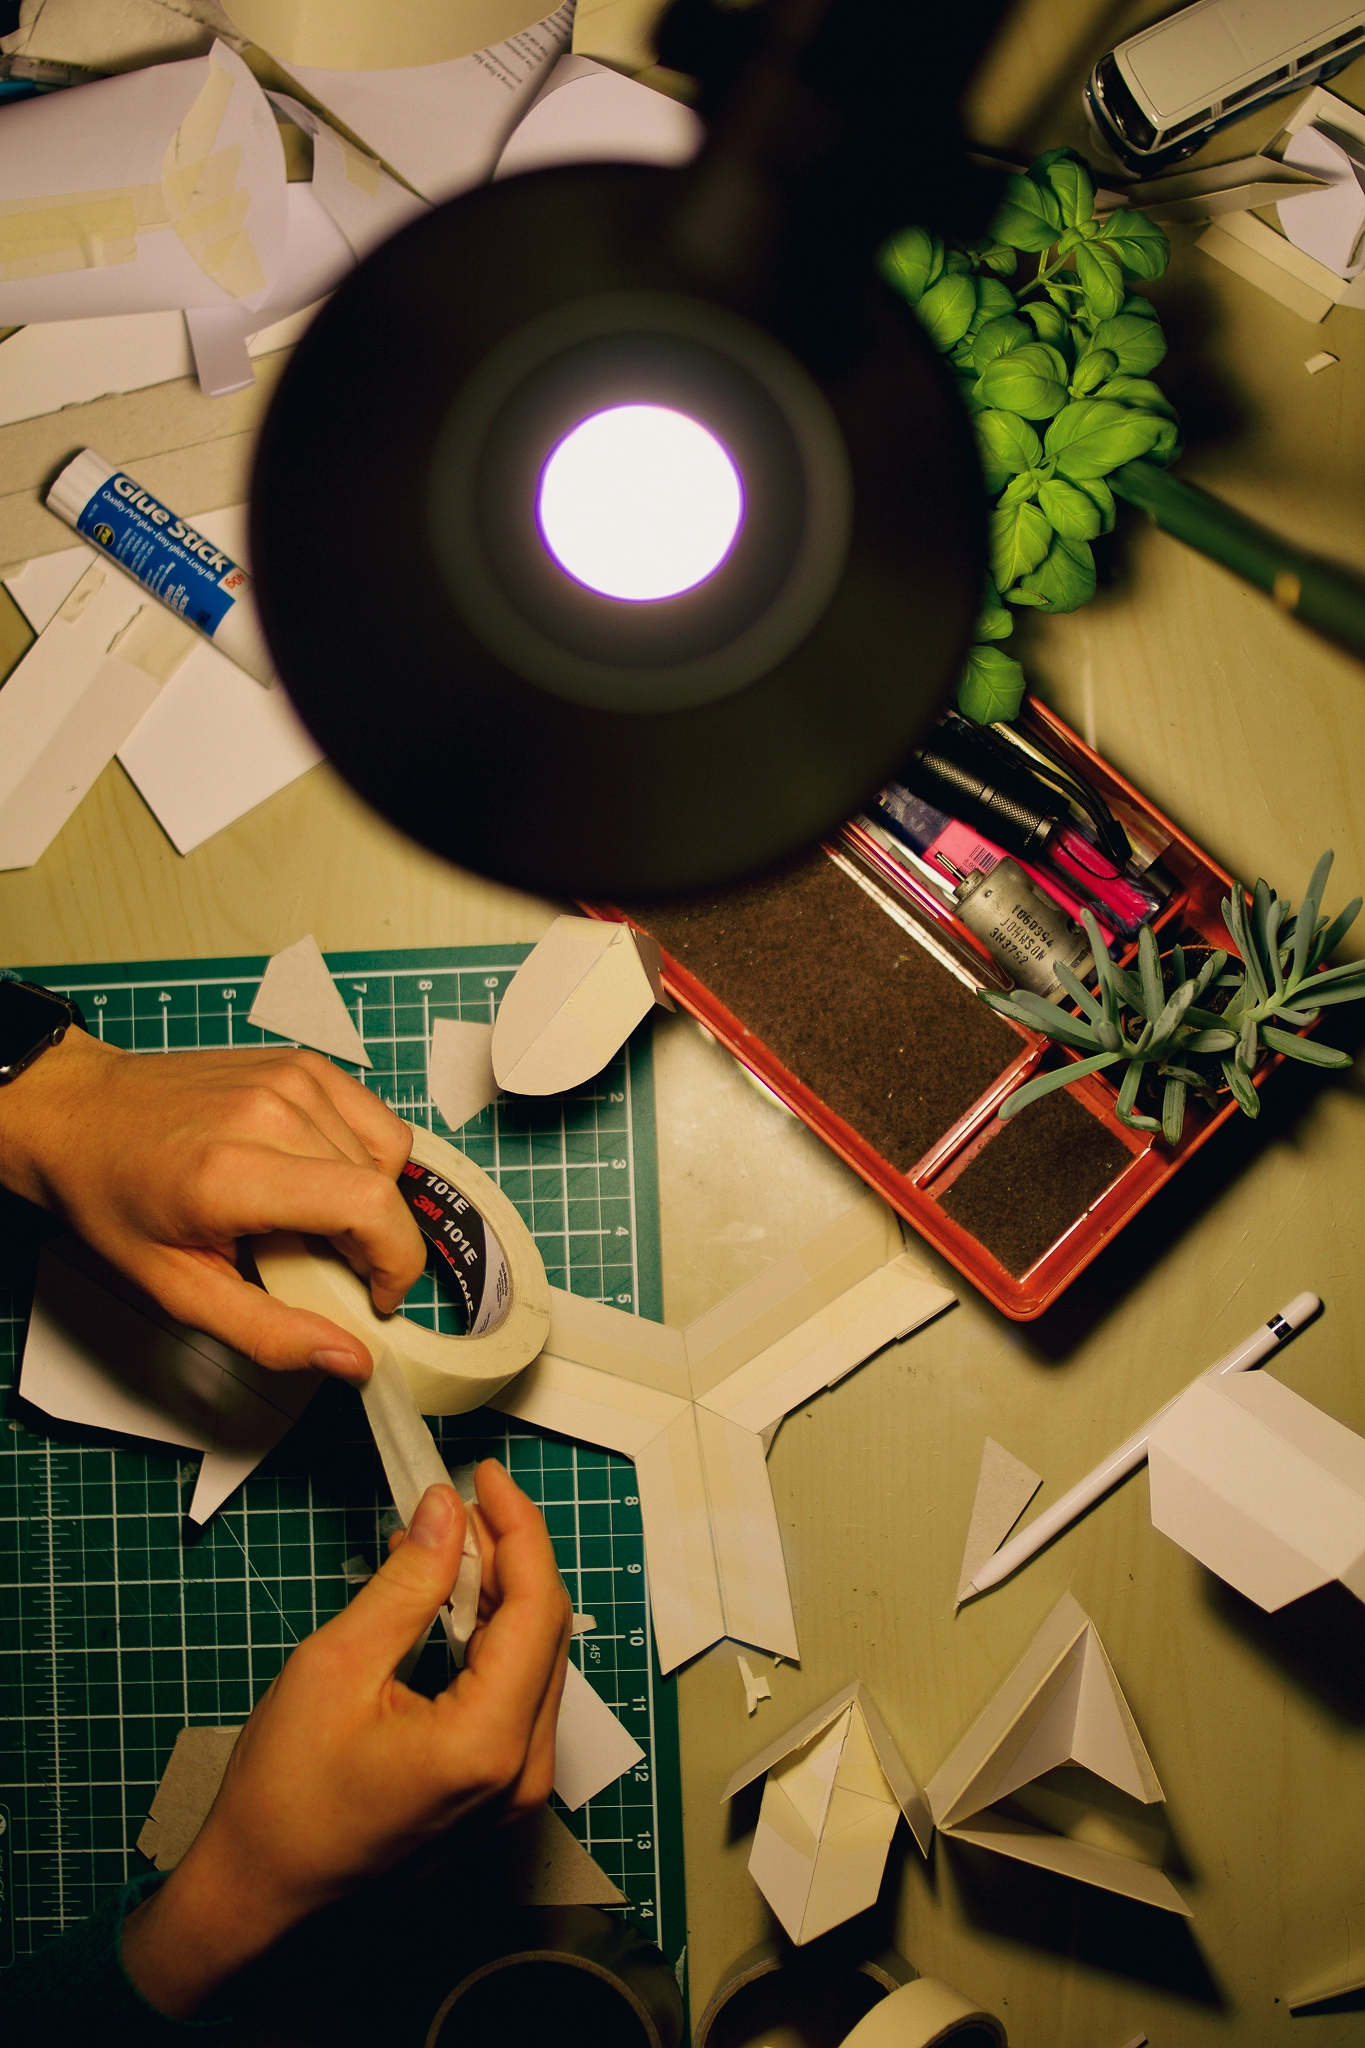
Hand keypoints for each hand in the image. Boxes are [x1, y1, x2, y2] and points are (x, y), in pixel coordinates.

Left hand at [0, 1027, 425, 1379]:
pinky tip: (318, 1175)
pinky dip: (366, 1157)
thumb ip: (269, 1333)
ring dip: (367, 1200)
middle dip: (372, 1243)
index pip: (368, 1206)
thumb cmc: (116, 1199)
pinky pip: (375, 1120)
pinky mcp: (302, 1062)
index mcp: (234, 1171)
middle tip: (319, 1263)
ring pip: (387, 1155)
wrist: (79, 1115)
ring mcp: (290, 1077)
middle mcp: (270, 1111)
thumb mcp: (179, 1290)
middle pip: (382, 1188)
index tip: (378, 1296)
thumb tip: (348, 1359)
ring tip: (307, 1217)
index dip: (397, 1262)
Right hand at [122, 1460, 570, 2018]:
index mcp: (488, 1742)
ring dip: (499, 1594)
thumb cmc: (284, 1795)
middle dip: (507, 1555)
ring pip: (536, 1659)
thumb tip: (445, 1511)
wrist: (260, 1895)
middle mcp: (521, 1770)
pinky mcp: (499, 1794)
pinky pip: (516, 1694)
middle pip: (546, 1630)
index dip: (517, 1528)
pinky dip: (490, 1640)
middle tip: (455, 1506)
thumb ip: (406, 1584)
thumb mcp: (336, 1667)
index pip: (537, 1606)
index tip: (485, 1476)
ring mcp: (515, 1790)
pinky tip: (449, 1605)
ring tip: (444, 1548)